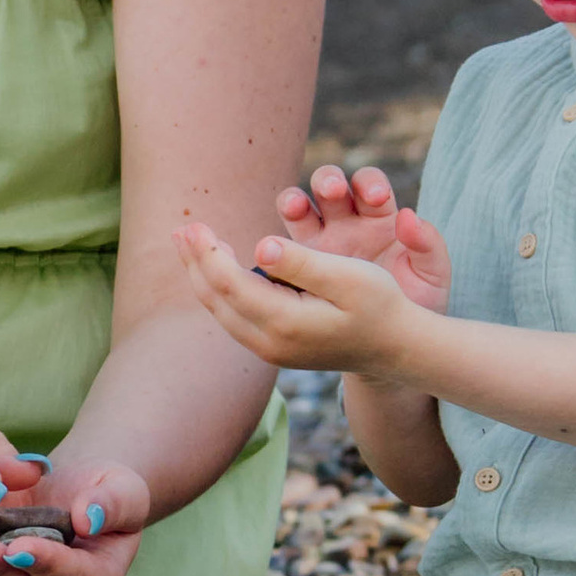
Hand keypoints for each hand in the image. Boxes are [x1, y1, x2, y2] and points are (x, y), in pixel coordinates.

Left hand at [174, 216, 432, 379]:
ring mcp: (272, 350)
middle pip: (216, 299)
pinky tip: (220, 271)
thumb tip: (261, 247)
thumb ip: (302, 263)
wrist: (397, 350)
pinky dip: (220, 291)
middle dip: (195, 263)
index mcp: (285, 322)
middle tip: (179, 230)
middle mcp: (270, 343)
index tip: (194, 224)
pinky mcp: (277, 350)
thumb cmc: (379, 304)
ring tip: (191, 247)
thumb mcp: (348, 276)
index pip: (229, 284)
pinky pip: (234, 318)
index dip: (207, 252)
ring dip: (204, 277)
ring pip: (222, 311)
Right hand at [274, 165, 453, 318]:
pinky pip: (279, 249)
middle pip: (327, 186)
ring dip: (294, 201)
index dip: (370, 184)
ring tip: (295, 208)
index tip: (376, 198)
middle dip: (328, 182)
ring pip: (298, 208)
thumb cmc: (417, 304)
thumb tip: (408, 216)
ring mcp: (317, 243)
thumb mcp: (431, 277)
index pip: (369, 185)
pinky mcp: (297, 267)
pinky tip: (272, 249)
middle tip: (333, 191)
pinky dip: (274, 243)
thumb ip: (428, 246)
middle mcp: (344, 223)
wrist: (393, 345)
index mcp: (378, 218)